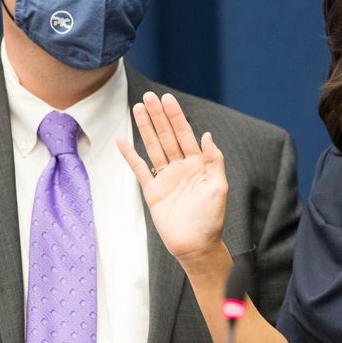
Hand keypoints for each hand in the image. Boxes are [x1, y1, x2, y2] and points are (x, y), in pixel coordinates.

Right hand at [116, 92, 227, 264]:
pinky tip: (122, 139)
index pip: (185, 135)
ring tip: (138, 108)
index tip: (167, 99)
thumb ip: (214, 160)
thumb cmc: (211, 219)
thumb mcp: (218, 187)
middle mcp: (181, 167)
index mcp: (199, 164)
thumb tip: (207, 135)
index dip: (176, 117)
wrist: (195, 246)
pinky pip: (139, 169)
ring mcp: (166, 177)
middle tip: (149, 97)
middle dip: (158, 116)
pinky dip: (130, 154)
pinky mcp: (152, 191)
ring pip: (153, 147)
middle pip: (167, 136)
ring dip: (146, 127)